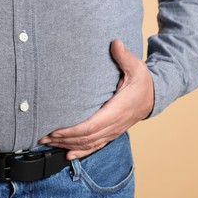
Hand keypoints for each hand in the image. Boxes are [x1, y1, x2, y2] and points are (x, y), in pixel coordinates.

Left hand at [39, 39, 153, 159]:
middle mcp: (114, 124)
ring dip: (68, 146)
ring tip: (49, 143)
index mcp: (117, 109)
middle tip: (43, 136)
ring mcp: (113, 131)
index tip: (56, 130)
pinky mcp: (111, 133)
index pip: (91, 126)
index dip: (72, 131)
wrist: (154, 97)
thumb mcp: (136, 67)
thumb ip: (124, 56)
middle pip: (85, 138)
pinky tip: (69, 155)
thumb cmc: (143, 82)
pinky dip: (81, 152)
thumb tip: (115, 42)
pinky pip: (96, 146)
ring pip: (88, 144)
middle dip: (63, 139)